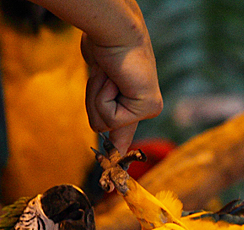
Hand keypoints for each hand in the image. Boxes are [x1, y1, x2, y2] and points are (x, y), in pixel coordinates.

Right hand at [81, 29, 162, 154]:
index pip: (119, 136)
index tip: (111, 183)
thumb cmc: (105, 51)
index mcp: (135, 105)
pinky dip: (103, 95)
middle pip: (102, 128)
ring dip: (97, 96)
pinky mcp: (149, 107)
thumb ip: (106, 116)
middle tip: (105, 78)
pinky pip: (111, 117)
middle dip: (94, 102)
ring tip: (110, 75)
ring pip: (103, 123)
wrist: (114, 32)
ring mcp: (149, 109)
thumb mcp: (100, 87)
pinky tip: (114, 78)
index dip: (112, 152)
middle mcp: (145, 109)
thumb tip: (114, 149)